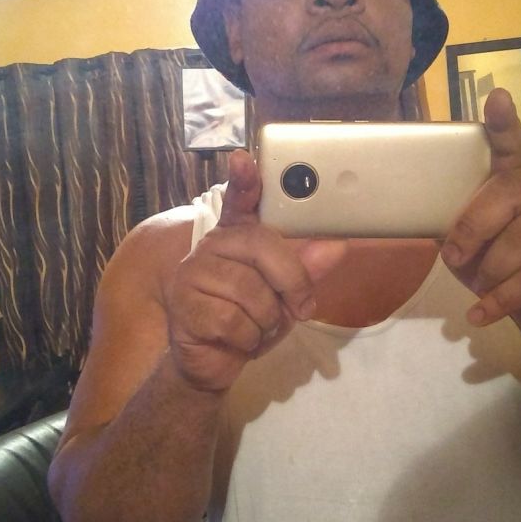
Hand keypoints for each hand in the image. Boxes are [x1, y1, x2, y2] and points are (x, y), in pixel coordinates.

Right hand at [166, 150, 345, 390]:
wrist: (213, 362)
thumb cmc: (250, 321)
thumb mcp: (286, 296)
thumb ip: (308, 270)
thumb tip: (336, 246)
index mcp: (236, 236)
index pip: (240, 200)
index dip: (244, 180)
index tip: (244, 159)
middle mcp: (212, 246)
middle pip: (262, 247)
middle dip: (291, 282)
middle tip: (299, 307)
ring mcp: (193, 272)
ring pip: (249, 291)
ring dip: (267, 321)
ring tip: (258, 328)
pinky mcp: (184, 304)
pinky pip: (233, 320)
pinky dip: (248, 339)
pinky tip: (238, 340)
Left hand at [440, 89, 520, 340]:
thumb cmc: (503, 267)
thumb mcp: (474, 246)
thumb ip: (457, 224)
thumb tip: (426, 216)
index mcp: (519, 181)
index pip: (511, 145)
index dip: (503, 123)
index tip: (497, 98)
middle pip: (505, 198)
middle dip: (471, 231)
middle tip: (454, 258)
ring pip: (516, 245)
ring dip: (488, 274)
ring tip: (482, 289)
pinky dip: (499, 301)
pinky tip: (482, 313)